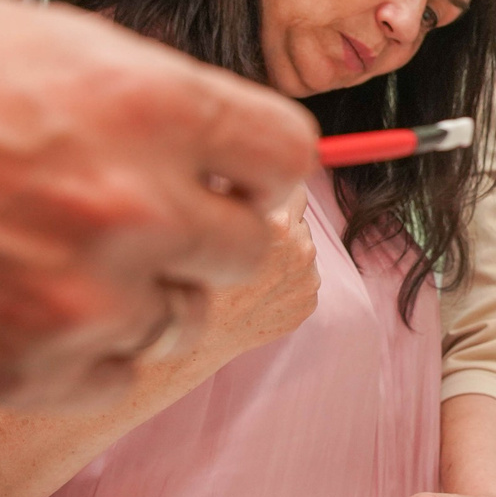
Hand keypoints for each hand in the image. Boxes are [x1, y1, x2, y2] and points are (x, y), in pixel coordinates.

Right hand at [0, 0, 319, 407]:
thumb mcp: (49, 42)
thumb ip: (150, 96)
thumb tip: (218, 140)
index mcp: (151, 103)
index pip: (284, 153)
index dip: (263, 168)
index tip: (240, 178)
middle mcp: (137, 203)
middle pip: (246, 247)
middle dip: (206, 235)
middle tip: (146, 223)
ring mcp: (87, 294)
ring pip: (180, 319)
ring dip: (140, 295)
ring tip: (60, 260)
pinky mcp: (34, 366)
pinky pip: (114, 374)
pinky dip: (83, 349)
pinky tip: (27, 305)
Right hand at [197, 188, 319, 356]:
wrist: (188, 336)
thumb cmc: (186, 275)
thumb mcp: (202, 215)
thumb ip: (234, 187)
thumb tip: (254, 160)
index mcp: (276, 222)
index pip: (291, 180)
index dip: (267, 185)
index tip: (252, 194)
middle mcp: (299, 248)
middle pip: (299, 212)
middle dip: (278, 216)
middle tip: (244, 234)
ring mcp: (307, 278)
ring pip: (302, 243)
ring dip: (283, 248)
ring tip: (246, 268)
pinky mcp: (309, 302)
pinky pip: (303, 275)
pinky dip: (285, 278)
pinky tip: (255, 289)